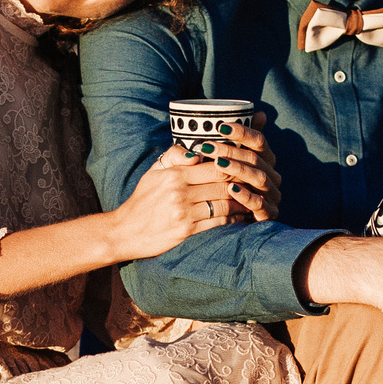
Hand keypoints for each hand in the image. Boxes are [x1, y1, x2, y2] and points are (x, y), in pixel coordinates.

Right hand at [105, 147, 240, 260]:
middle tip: (256, 183)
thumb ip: (174, 156)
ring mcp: (184, 212)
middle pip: (224, 184)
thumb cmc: (142, 200)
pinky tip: (240, 216)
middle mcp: (180, 192)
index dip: (235, 165)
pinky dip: (233, 219)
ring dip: (241, 202)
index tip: (246, 166)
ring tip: (252, 200)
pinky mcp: (186, 231)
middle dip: (243, 183)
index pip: (215, 166)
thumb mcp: (153, 172)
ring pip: (224, 203)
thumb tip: (196, 152)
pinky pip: (218, 222)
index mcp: (175, 174)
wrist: (125, 231)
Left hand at [205, 123, 279, 220]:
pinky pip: (259, 203)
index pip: (258, 140)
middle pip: (255, 158)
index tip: (221, 126)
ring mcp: (271, 194)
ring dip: (238, 169)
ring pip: (258, 177)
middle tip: (208, 146)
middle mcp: (271, 174)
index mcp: (263, 159)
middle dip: (231, 150)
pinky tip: (231, 189)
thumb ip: (227, 140)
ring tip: (217, 163)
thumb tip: (252, 116)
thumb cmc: (221, 186)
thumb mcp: (219, 162)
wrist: (223, 221)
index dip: (242, 131)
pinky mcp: (268, 213)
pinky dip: (246, 196)